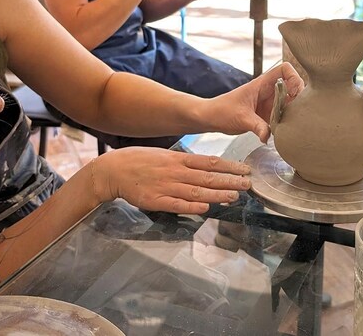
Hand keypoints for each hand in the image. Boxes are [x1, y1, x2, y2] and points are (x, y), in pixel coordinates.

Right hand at [93, 148, 251, 214]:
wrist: (114, 170)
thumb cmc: (139, 161)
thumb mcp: (163, 155)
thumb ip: (183, 162)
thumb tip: (204, 166)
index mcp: (177, 159)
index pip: (208, 162)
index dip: (228, 166)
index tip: (244, 169)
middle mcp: (175, 172)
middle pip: (207, 177)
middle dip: (229, 180)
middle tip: (248, 184)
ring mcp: (166, 186)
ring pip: (196, 190)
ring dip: (217, 193)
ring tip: (234, 196)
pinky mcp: (156, 201)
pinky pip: (177, 204)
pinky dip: (192, 206)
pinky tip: (206, 207)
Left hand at [208, 62, 303, 142]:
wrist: (211, 118)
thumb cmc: (222, 111)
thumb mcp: (240, 118)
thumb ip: (257, 126)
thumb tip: (268, 136)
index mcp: (262, 84)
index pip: (285, 69)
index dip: (295, 78)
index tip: (296, 94)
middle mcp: (269, 92)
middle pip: (294, 87)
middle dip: (300, 98)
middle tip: (299, 113)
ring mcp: (270, 103)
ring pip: (291, 102)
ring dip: (295, 112)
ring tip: (294, 123)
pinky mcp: (268, 115)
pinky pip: (284, 116)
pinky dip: (288, 122)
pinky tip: (286, 131)